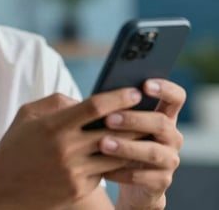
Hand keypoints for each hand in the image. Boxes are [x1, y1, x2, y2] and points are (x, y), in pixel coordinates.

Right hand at [0, 88, 142, 209]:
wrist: (2, 188)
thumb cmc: (15, 145)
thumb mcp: (28, 114)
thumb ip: (57, 102)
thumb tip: (83, 101)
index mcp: (54, 126)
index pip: (95, 107)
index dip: (118, 97)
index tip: (134, 91)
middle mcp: (67, 149)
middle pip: (112, 131)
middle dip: (135, 119)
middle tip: (151, 109)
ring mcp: (74, 172)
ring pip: (115, 154)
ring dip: (134, 142)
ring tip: (147, 131)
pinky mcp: (78, 189)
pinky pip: (105, 172)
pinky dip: (118, 161)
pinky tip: (128, 152)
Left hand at [98, 79, 185, 209]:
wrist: (125, 175)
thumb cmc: (119, 136)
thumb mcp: (119, 120)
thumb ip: (113, 106)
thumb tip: (90, 94)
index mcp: (164, 115)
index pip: (176, 97)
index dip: (165, 88)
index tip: (144, 84)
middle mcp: (172, 136)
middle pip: (161, 123)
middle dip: (134, 119)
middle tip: (108, 118)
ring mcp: (169, 159)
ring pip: (152, 151)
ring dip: (126, 146)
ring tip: (102, 143)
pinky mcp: (161, 181)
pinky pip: (143, 177)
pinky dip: (122, 172)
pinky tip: (103, 169)